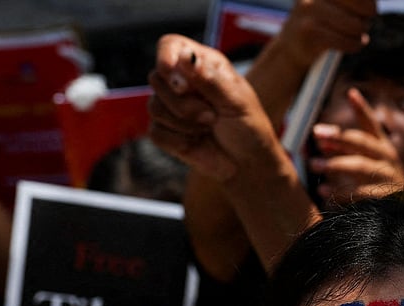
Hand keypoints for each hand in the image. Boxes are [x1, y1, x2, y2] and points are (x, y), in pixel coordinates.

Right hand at [148, 35, 282, 182]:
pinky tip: (197, 141)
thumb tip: (186, 55)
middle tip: (212, 117)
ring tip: (208, 128)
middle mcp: (182, 81)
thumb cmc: (248, 127)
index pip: (170, 45)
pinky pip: (156, 132)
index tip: (176, 80)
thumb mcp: (236, 102)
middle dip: (183, 103)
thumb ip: (210, 79)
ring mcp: (171, 106)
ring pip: (154, 107)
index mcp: (202, 64)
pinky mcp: (165, 130)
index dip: (166, 57)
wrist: (247, 163)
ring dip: (184, 123)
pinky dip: (178, 140)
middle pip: (157, 78)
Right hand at [273, 0, 374, 70]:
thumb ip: (352, 2)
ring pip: (355, 25)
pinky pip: (346, 41)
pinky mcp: (310, 31)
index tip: (370, 11)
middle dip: (366, 18)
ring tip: (358, 36)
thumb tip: (373, 7)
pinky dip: (354, 45)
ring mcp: (310, 10)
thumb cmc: (320, 21)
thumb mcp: (333, 4)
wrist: (292, 45)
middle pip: (361, 5)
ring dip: (361, 34)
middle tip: (363, 25)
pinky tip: (354, 45)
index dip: (369, 3)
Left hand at [308, 87, 403, 205]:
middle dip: (339, 137)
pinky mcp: (383, 198)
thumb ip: (347, 146)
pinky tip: (323, 192)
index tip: (351, 93)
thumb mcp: (370, 162)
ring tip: (314, 164)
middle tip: (317, 134)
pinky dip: (339, 193)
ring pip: (359, 167)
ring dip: (335, 164)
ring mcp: (387, 178)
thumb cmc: (381, 184)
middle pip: (362, 143)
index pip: (371, 125)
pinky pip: (358, 194)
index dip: (362, 109)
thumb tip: (319, 133)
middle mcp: (387, 159)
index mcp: (383, 148)